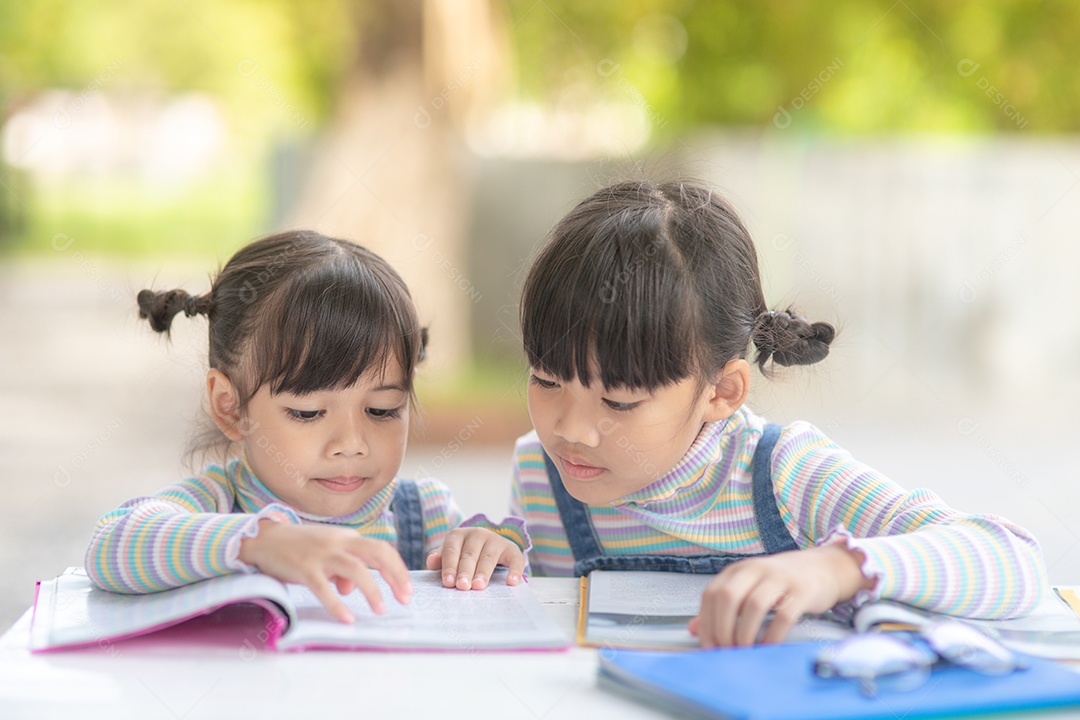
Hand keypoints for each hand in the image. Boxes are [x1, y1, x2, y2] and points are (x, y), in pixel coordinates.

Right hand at [239, 520, 412, 622]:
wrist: (264, 539)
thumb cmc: (298, 547)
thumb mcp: (326, 553)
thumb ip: (341, 569)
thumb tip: (351, 589)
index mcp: (347, 537)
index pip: (381, 549)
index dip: (397, 569)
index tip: (407, 589)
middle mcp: (338, 542)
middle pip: (376, 554)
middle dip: (395, 576)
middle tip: (405, 598)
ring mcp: (322, 554)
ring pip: (356, 570)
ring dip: (372, 591)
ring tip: (380, 610)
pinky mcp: (304, 568)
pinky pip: (324, 588)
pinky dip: (337, 605)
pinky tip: (347, 619)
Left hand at [426, 527, 525, 589]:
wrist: (489, 546)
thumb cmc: (464, 554)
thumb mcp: (451, 553)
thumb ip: (440, 558)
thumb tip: (431, 562)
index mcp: (459, 535)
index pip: (452, 550)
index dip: (449, 566)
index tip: (448, 582)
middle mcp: (477, 534)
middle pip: (469, 554)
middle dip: (465, 571)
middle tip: (462, 587)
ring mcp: (495, 540)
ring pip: (488, 557)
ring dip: (483, 572)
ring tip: (478, 586)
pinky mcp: (511, 549)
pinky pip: (515, 559)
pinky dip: (514, 571)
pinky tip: (511, 582)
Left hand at [689, 544, 874, 646]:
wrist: (823, 568)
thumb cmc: (782, 581)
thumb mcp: (749, 587)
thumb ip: (722, 606)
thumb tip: (695, 628)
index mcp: (739, 570)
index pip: (711, 593)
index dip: (706, 622)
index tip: (708, 644)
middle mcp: (756, 569)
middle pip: (728, 597)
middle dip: (722, 628)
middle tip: (726, 649)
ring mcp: (780, 578)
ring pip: (754, 606)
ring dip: (745, 633)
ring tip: (744, 650)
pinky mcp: (802, 591)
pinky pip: (784, 616)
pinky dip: (772, 636)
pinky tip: (767, 647)